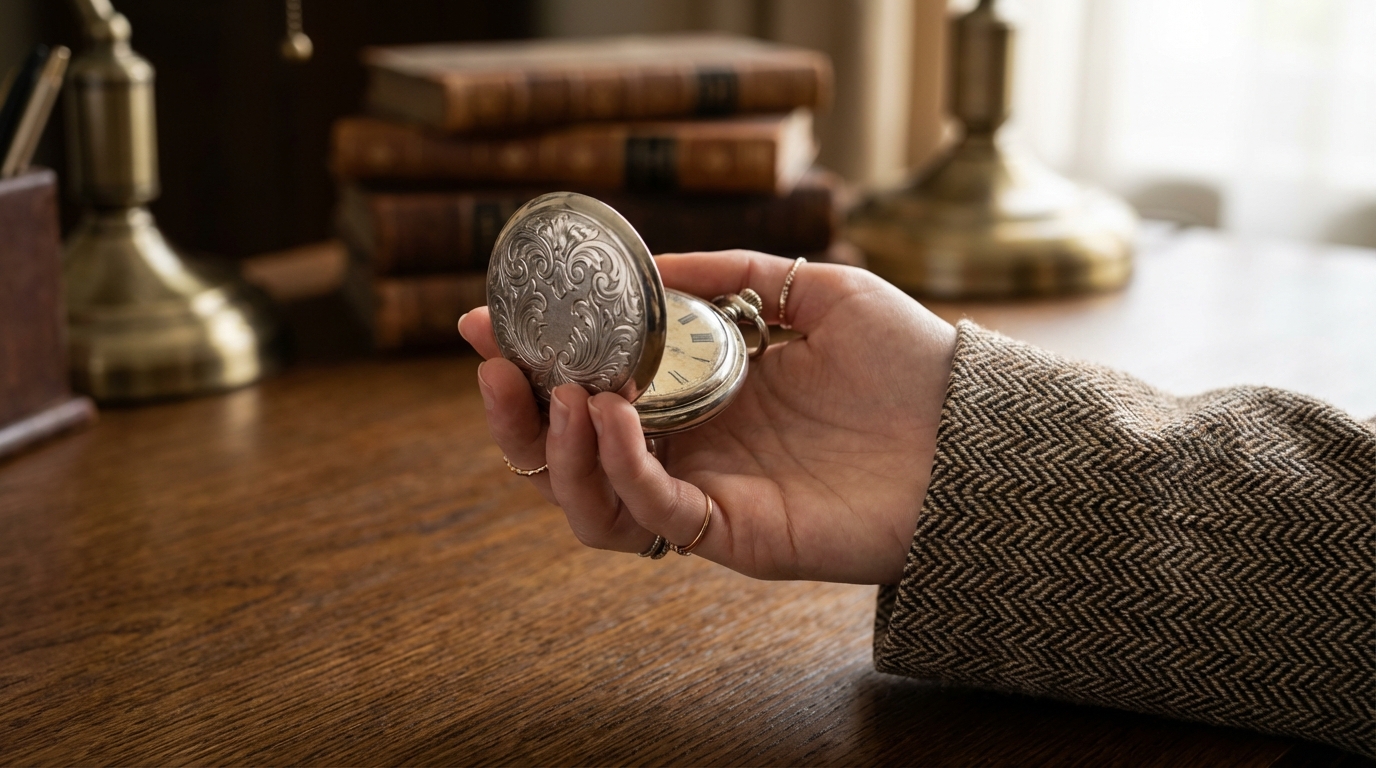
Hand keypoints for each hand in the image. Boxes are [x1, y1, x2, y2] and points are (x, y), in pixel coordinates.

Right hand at [459, 251, 955, 583]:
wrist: (975, 432)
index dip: (532, 358)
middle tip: (492, 365)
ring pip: (589, 500)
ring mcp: (707, 495)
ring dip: (554, 450)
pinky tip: (608, 411)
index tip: (485, 318)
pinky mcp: (733, 533)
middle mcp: (688, 451)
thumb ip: (734, 273)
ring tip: (558, 391)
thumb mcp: (814, 290)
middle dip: (514, 414)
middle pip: (566, 455)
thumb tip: (652, 262)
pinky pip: (653, 512)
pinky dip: (617, 467)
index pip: (588, 387)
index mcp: (696, 397)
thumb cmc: (905, 363)